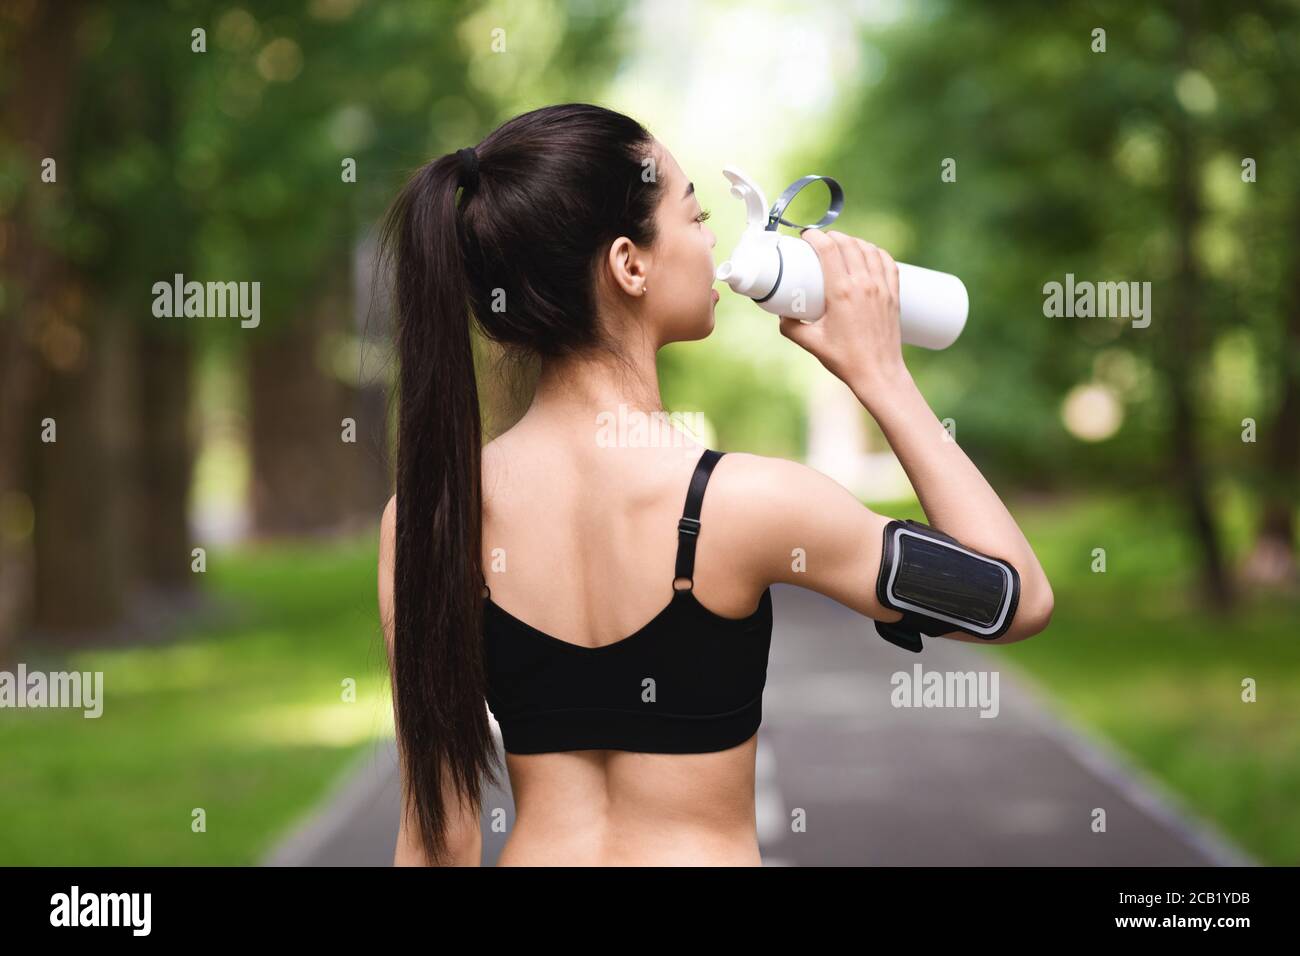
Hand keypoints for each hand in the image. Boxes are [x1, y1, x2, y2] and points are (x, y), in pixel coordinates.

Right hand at [778, 229, 909, 396]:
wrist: (878, 373)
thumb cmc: (845, 359)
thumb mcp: (811, 343)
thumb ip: (790, 327)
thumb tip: (781, 313)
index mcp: (841, 292)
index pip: (829, 249)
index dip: (815, 237)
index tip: (806, 237)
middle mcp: (863, 285)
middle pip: (848, 244)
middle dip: (832, 236)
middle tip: (821, 240)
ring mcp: (881, 288)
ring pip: (869, 249)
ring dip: (854, 241)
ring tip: (842, 243)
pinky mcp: (893, 294)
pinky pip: (887, 262)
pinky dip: (876, 252)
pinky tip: (868, 253)